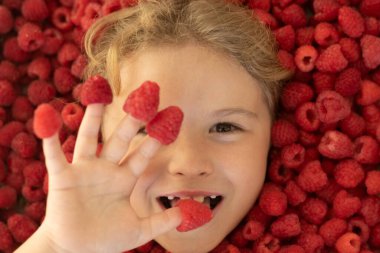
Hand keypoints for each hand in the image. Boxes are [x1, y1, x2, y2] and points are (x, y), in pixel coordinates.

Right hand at [29, 104, 180, 252]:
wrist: (75, 252)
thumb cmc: (106, 239)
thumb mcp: (140, 230)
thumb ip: (162, 221)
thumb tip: (186, 214)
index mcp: (125, 179)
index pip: (143, 154)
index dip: (157, 137)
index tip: (171, 117)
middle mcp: (106, 169)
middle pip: (120, 139)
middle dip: (132, 119)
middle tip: (145, 96)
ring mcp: (84, 171)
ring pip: (89, 138)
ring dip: (93, 117)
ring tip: (100, 93)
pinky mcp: (62, 178)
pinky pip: (55, 156)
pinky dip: (50, 137)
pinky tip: (46, 116)